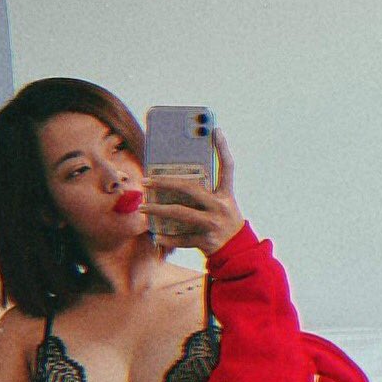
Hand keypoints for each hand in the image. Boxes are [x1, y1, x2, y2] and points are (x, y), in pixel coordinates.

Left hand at [143, 128, 243, 255]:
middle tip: (146, 180)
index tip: (215, 129)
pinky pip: (182, 238)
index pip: (227, 167)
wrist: (238, 252)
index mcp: (226, 195)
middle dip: (166, 183)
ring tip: (143, 206)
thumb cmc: (223, 223)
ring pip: (181, 213)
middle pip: (190, 189)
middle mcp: (220, 207)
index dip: (222, 148)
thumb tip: (173, 182)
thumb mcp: (221, 205)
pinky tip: (155, 235)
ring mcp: (213, 224)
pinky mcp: (206, 241)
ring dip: (158, 209)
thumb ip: (204, 194)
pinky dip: (168, 238)